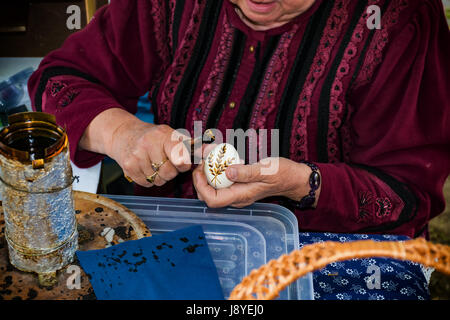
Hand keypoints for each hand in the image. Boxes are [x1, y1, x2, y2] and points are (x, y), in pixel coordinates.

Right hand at [106, 118, 190, 187]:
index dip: (184, 165)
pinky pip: (147, 184)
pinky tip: (146, 168)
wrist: (123, 133)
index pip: (180, 158)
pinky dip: (149, 180)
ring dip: (160, 177)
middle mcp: (148, 144)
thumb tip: (208, 151)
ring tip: (154, 164)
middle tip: (166, 163)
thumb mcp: (169, 135)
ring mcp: (136, 156)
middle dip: (171, 172)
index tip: (182, 163)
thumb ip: (189, 145)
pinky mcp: (128, 167)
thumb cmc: (152, 137)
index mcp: (163, 135)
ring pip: (158, 180)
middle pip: (169, 172)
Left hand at [192, 157, 320, 207]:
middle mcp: (236, 198)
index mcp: (240, 196)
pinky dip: (216, 170)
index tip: (199, 169)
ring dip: (207, 172)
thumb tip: (227, 172)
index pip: (212, 200)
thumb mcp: (266, 170)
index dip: (200, 186)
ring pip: (214, 187)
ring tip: (208, 155)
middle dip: (200, 178)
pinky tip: (219, 157)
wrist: (293, 179)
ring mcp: (237, 192)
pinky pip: (222, 181)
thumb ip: (246, 172)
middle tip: (201, 160)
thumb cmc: (282, 174)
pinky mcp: (239, 185)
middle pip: (208, 195)